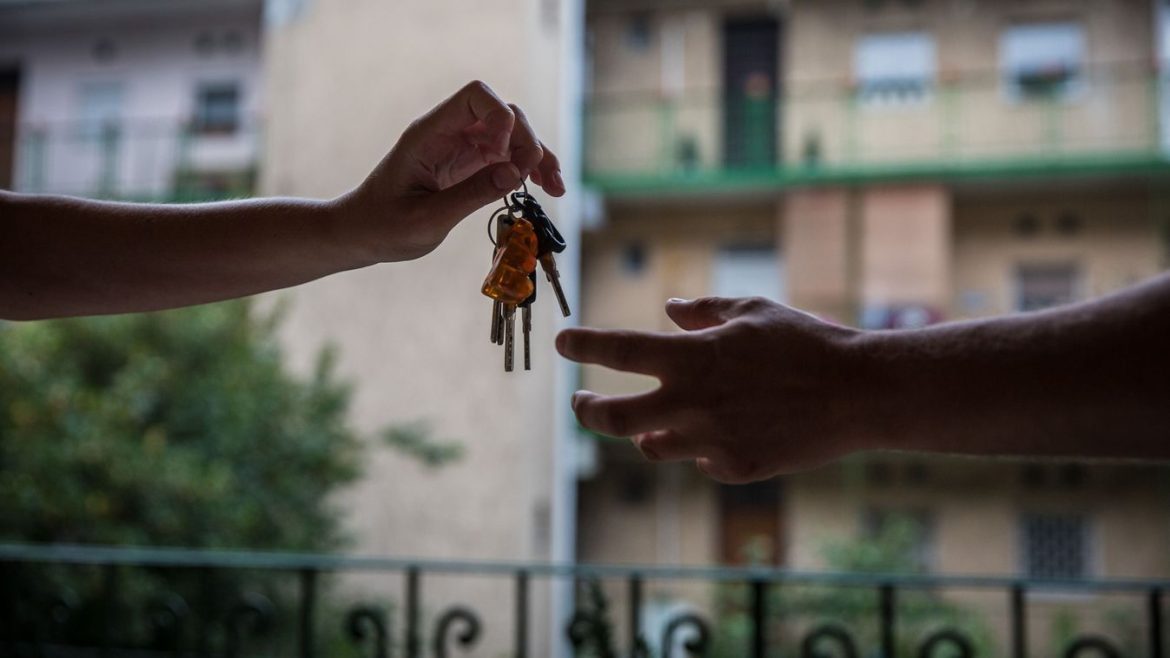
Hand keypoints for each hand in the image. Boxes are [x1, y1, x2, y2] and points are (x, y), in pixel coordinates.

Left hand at [337, 80, 563, 262]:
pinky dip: (528, 170)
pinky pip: (507, 158)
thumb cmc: (385, 226)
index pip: (475, 96)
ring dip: (538, 156)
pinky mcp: (470, 166)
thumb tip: (515, 172)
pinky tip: (546, 188)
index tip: (507, 152)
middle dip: (528, 141)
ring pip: (512, 136)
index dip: (500, 116)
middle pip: (504, 114)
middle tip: (539, 178)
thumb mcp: (427, 219)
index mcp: (430, 134)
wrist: (362, 234)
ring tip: (556, 187)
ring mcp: (462, 148)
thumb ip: (472, 194)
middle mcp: (449, 133)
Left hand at [556, 297, 875, 482]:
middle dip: (586, 409)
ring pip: (650, 445)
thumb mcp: (753, 311)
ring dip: (644, 430)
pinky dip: (697, 447)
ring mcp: (710, 441)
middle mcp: (692, 403)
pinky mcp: (734, 468)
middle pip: (611, 417)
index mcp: (693, 357)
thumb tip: (668, 309)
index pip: (618, 350)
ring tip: (650, 419)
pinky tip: (713, 433)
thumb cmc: (807, 341)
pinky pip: (698, 460)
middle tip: (581, 401)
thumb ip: (703, 310)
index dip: (583, 345)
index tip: (563, 341)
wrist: (858, 394)